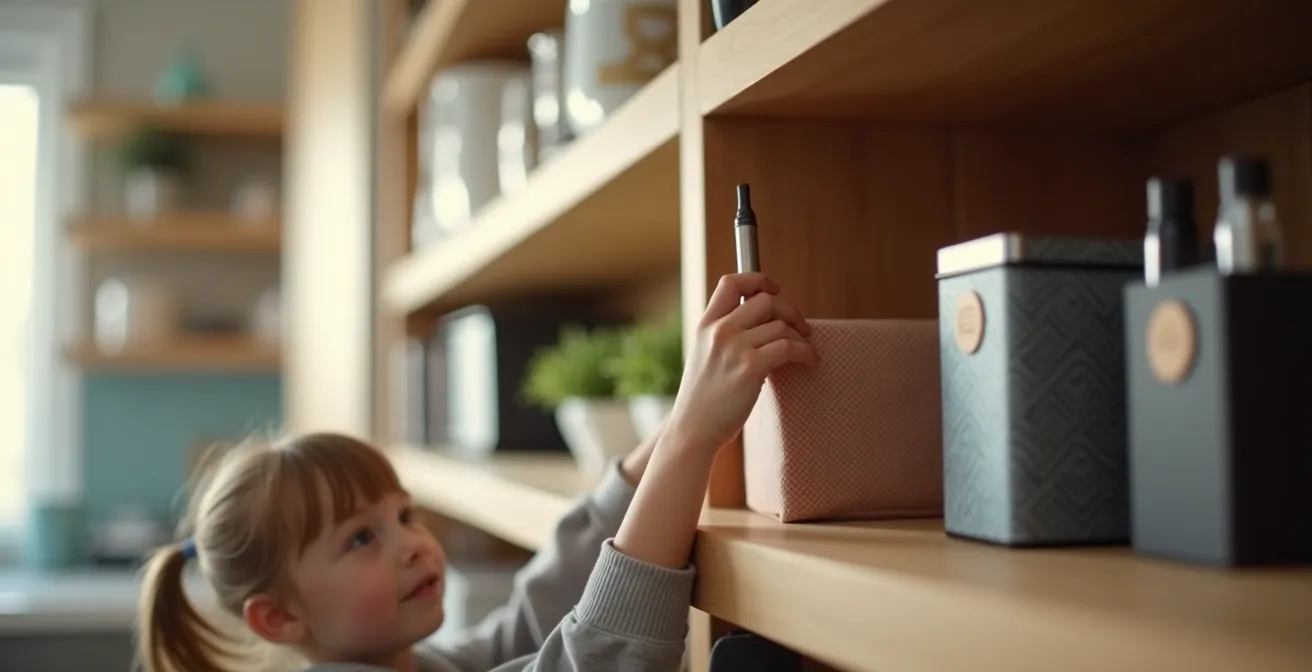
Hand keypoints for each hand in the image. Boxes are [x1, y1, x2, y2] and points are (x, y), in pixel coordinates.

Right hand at [664, 273, 817, 454]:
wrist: (692, 430)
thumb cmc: (702, 400)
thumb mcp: (704, 356)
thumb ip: (725, 336)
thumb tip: (764, 325)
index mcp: (705, 325)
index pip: (731, 282)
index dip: (757, 280)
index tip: (774, 289)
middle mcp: (719, 331)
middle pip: (766, 301)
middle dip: (790, 311)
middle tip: (801, 328)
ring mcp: (734, 348)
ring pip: (781, 326)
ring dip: (801, 337)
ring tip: (806, 351)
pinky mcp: (750, 368)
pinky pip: (789, 347)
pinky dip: (806, 352)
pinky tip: (810, 361)